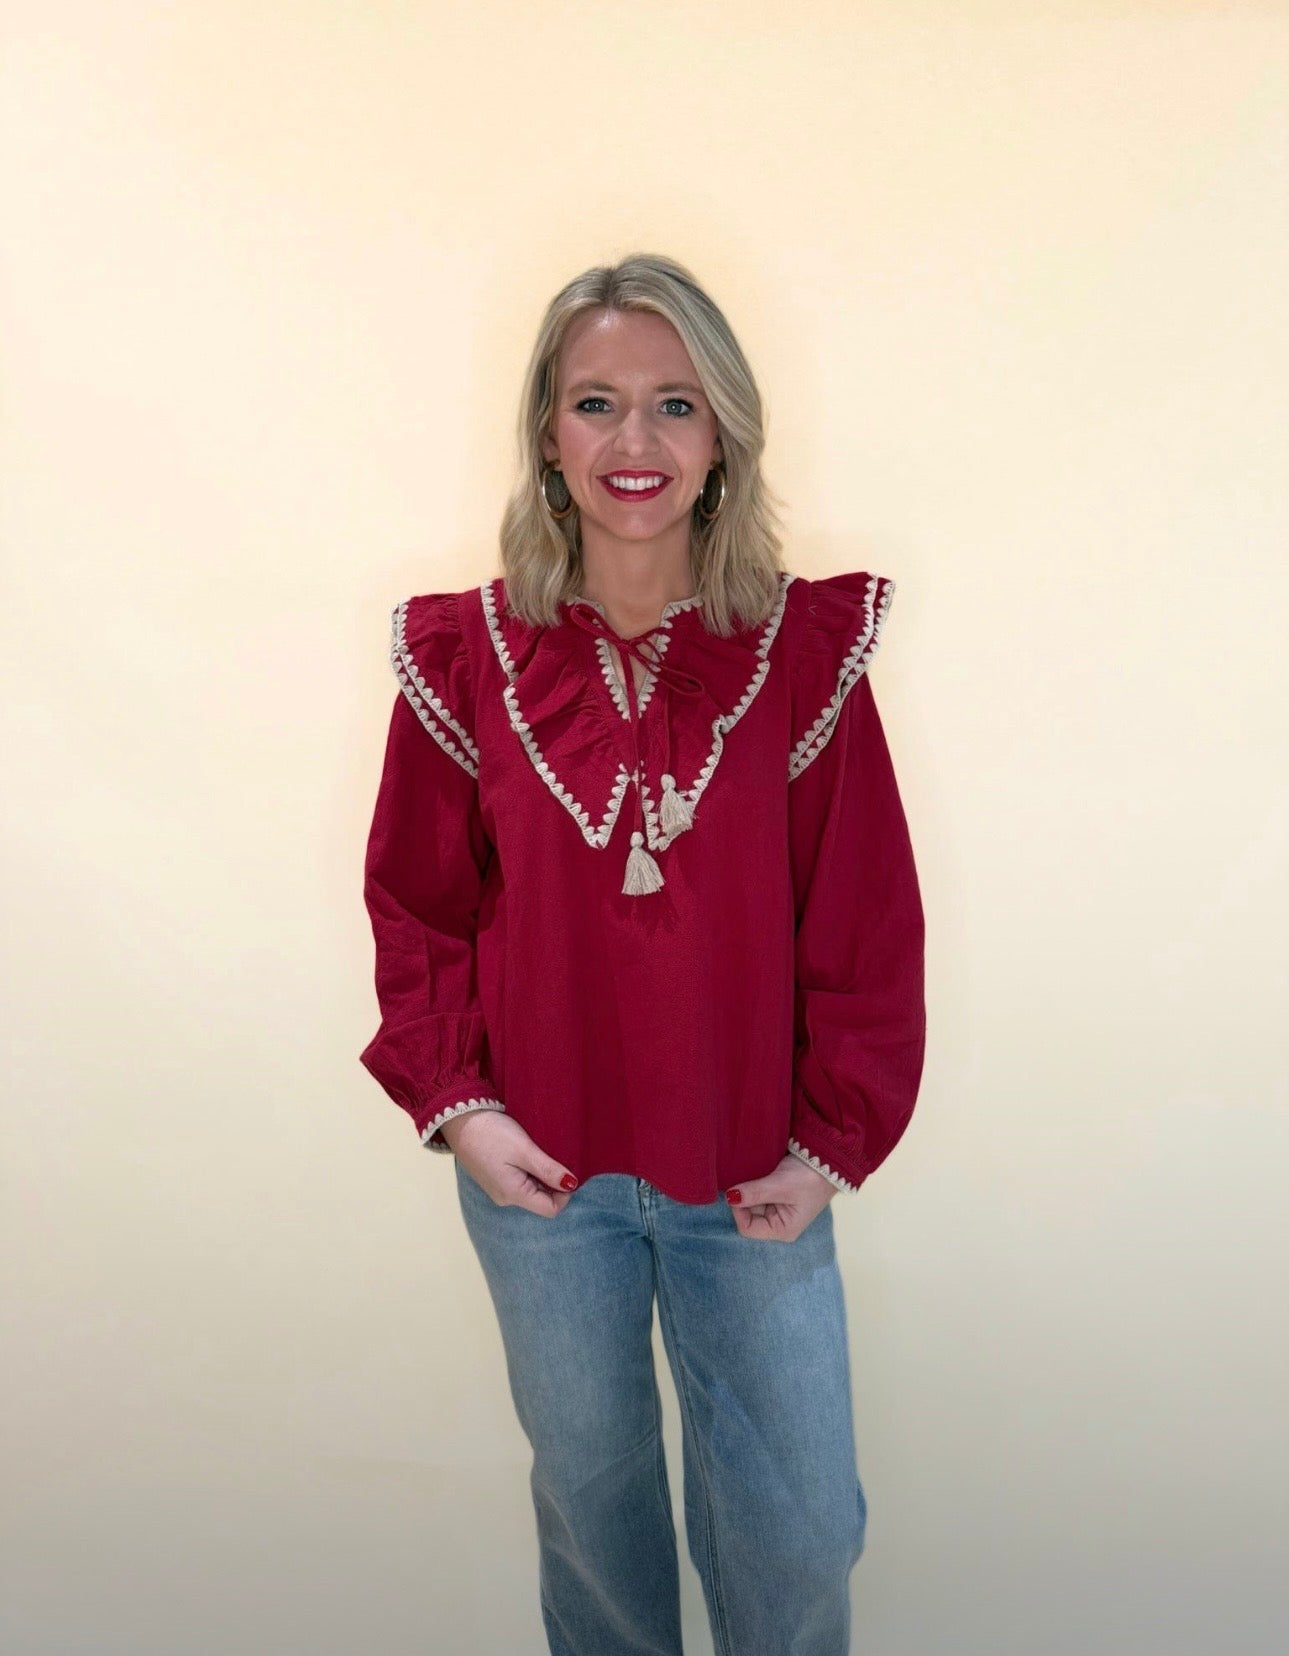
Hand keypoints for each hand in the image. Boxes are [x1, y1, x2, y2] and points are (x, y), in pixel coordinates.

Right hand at [439, 1110, 577, 1217]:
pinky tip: (528, 1151)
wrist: (458, 1119)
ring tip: (541, 1151)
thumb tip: (572, 1185)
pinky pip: (520, 1180)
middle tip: (556, 1155)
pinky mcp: (495, 1177)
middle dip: (554, 1182)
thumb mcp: (524, 1150)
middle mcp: (506, 1197)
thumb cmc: (490, 1133)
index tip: (567, 1167)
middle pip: (542, 1200)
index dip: (565, 1192)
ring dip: (542, 1174)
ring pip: (532, 1190)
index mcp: (513, 1194)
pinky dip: (530, 1169)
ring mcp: (499, 1188)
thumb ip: (548, 1170)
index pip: (551, 1209)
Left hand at [725, 1153, 837, 1241]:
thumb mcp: (780, 1185)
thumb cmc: (810, 1177)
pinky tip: (756, 1172)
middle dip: (744, 1197)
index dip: (738, 1210)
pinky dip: (754, 1182)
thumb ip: (754, 1193)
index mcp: (782, 1230)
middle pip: (747, 1215)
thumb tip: (729, 1197)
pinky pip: (758, 1192)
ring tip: (752, 1174)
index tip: (739, 1188)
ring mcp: (777, 1208)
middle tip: (744, 1178)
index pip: (747, 1228)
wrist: (829, 1158)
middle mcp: (778, 1223)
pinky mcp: (777, 1194)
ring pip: (751, 1202)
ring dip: (749, 1188)